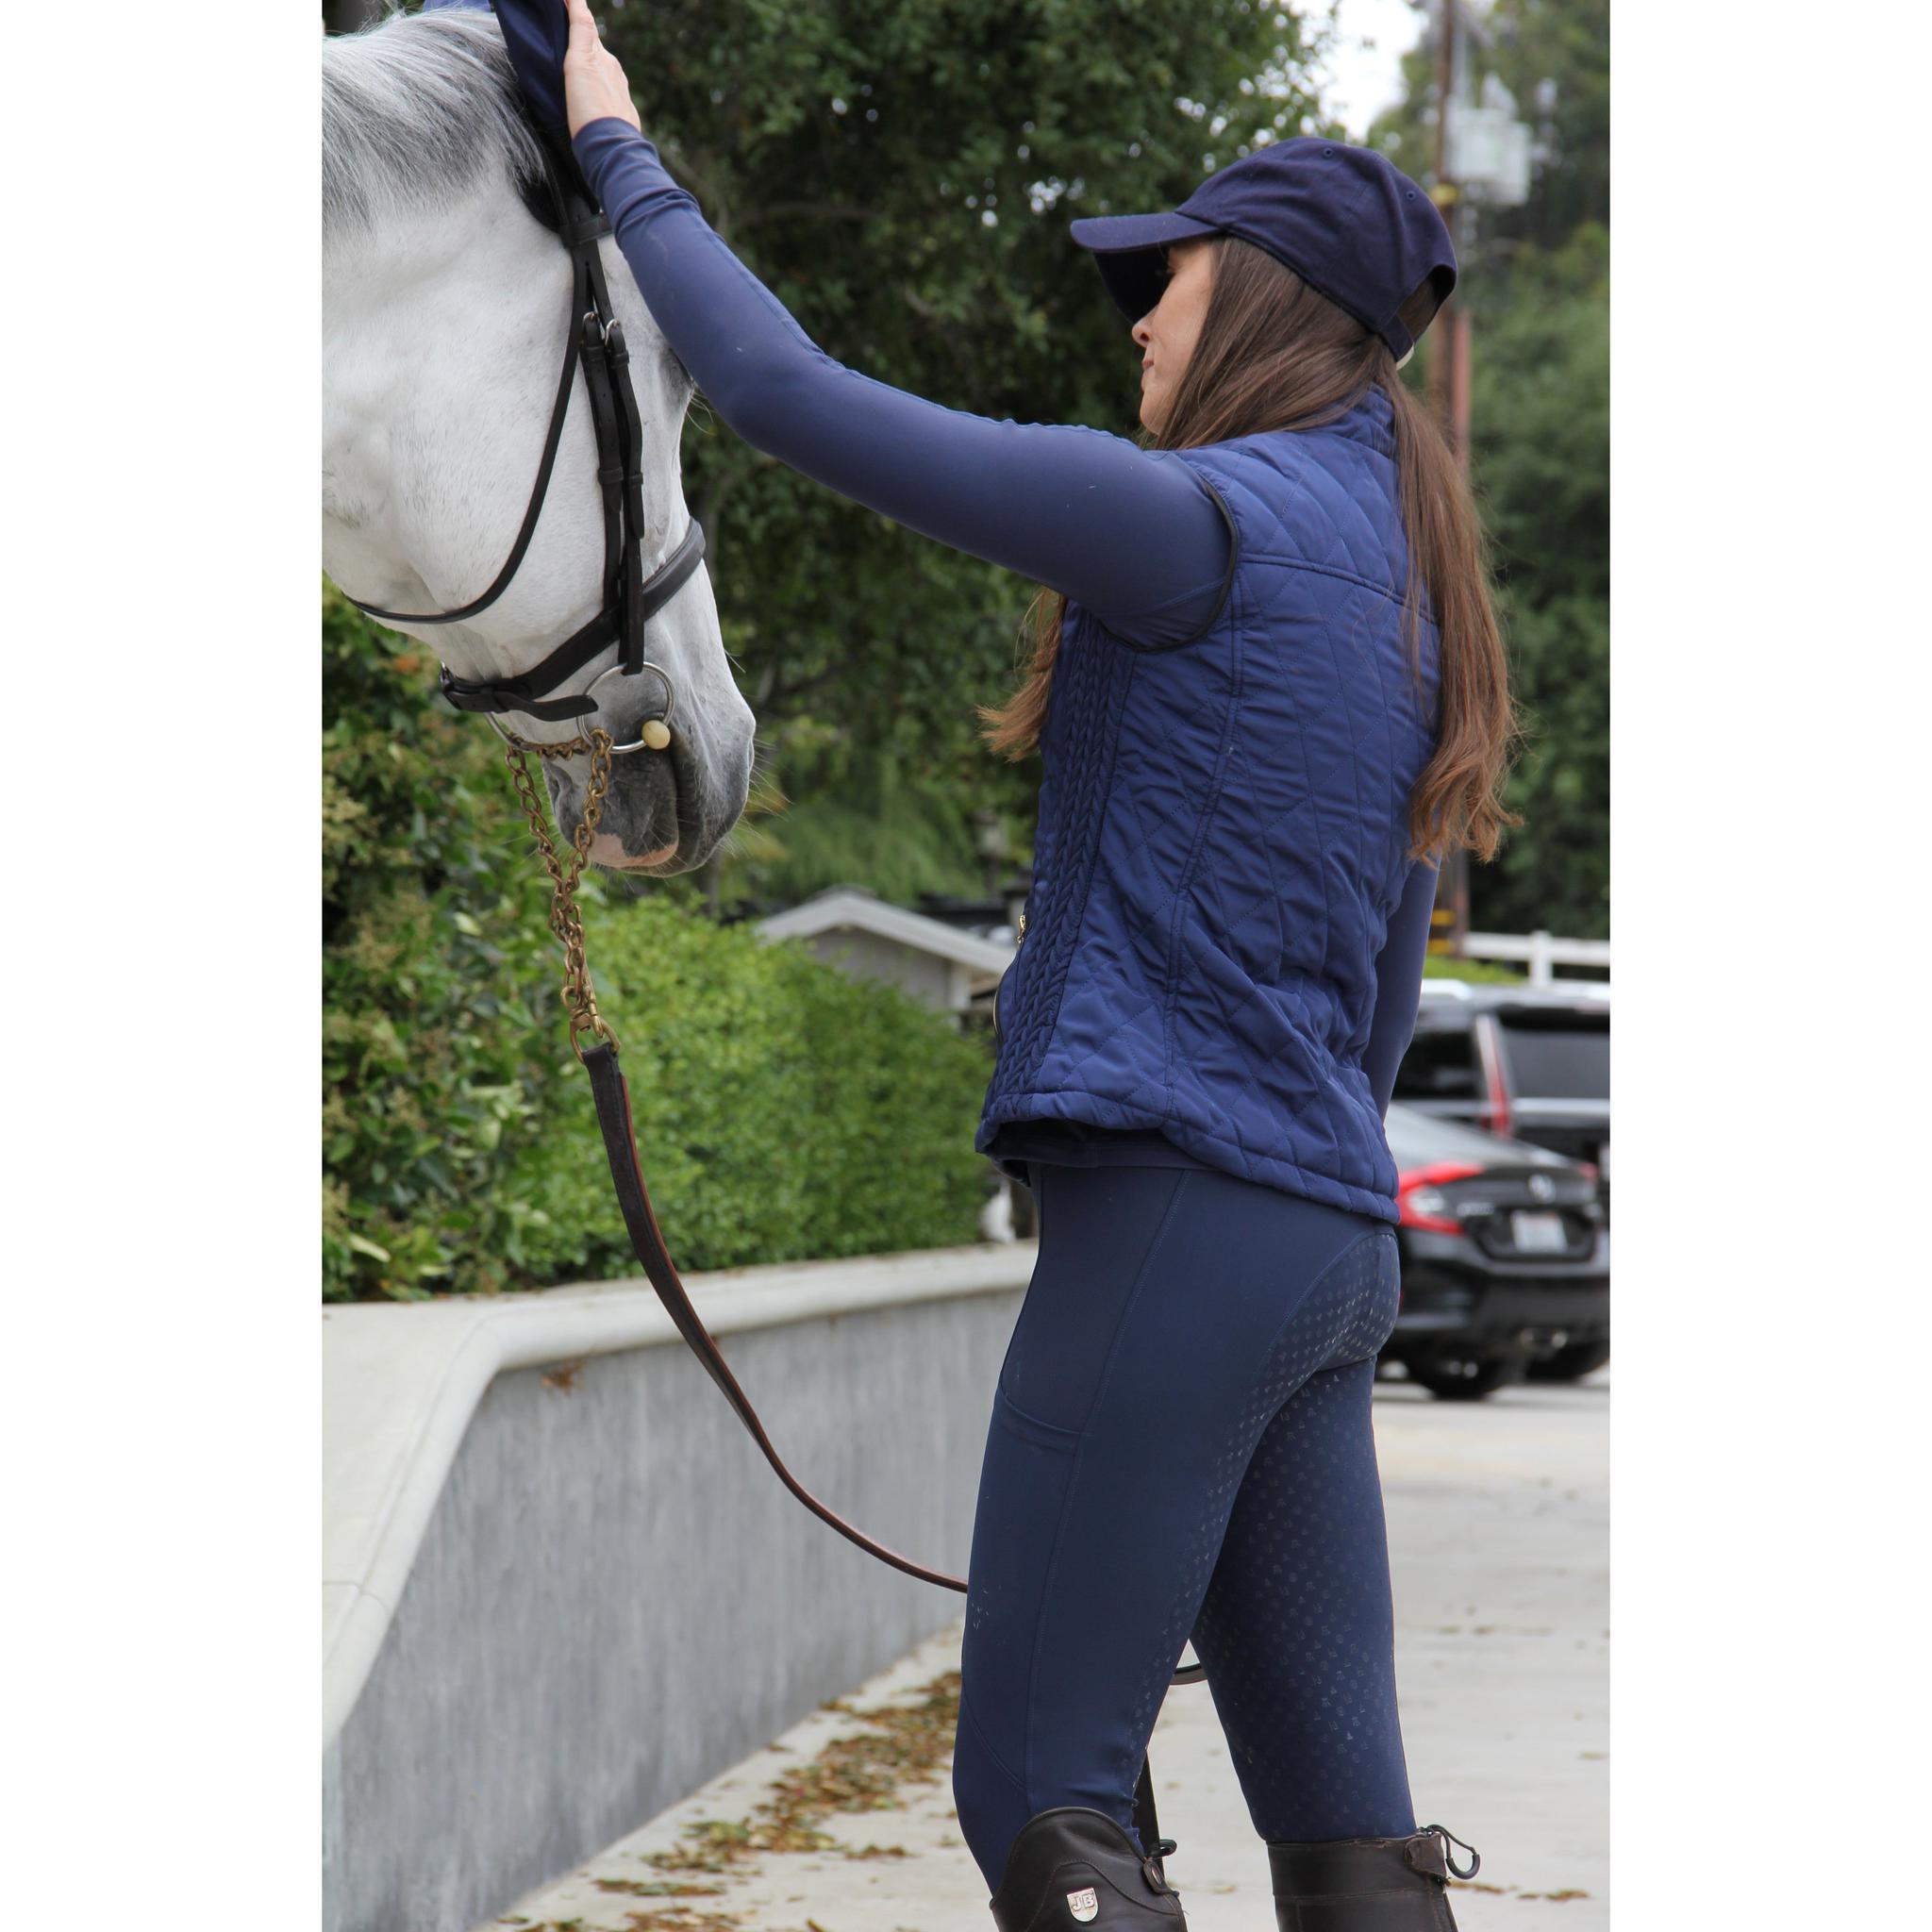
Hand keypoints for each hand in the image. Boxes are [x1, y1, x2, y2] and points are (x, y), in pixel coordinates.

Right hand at [563, 0, 639, 137]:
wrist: (610, 150)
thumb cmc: (591, 110)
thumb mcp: (580, 64)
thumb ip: (582, 32)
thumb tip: (578, 1)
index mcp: (602, 57)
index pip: (585, 24)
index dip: (574, 8)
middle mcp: (614, 71)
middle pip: (594, 48)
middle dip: (581, 38)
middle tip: (564, 31)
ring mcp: (619, 93)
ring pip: (602, 71)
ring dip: (590, 64)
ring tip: (576, 66)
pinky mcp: (621, 114)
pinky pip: (607, 93)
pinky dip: (598, 87)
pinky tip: (592, 96)